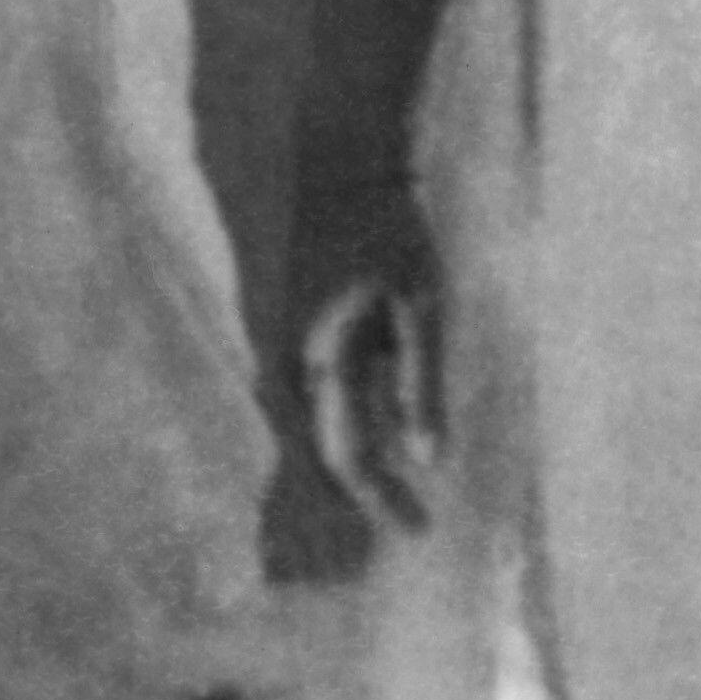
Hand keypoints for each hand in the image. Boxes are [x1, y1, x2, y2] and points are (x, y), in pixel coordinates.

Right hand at [287, 170, 446, 538]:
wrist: (335, 159)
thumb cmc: (388, 226)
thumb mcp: (422, 302)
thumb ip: (421, 382)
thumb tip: (427, 459)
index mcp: (322, 357)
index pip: (347, 455)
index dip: (381, 501)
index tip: (418, 533)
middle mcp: (285, 358)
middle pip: (310, 452)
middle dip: (347, 500)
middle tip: (382, 540)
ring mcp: (273, 340)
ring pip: (299, 426)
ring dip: (331, 468)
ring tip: (369, 504)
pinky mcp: (276, 324)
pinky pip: (296, 395)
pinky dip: (321, 428)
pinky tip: (349, 440)